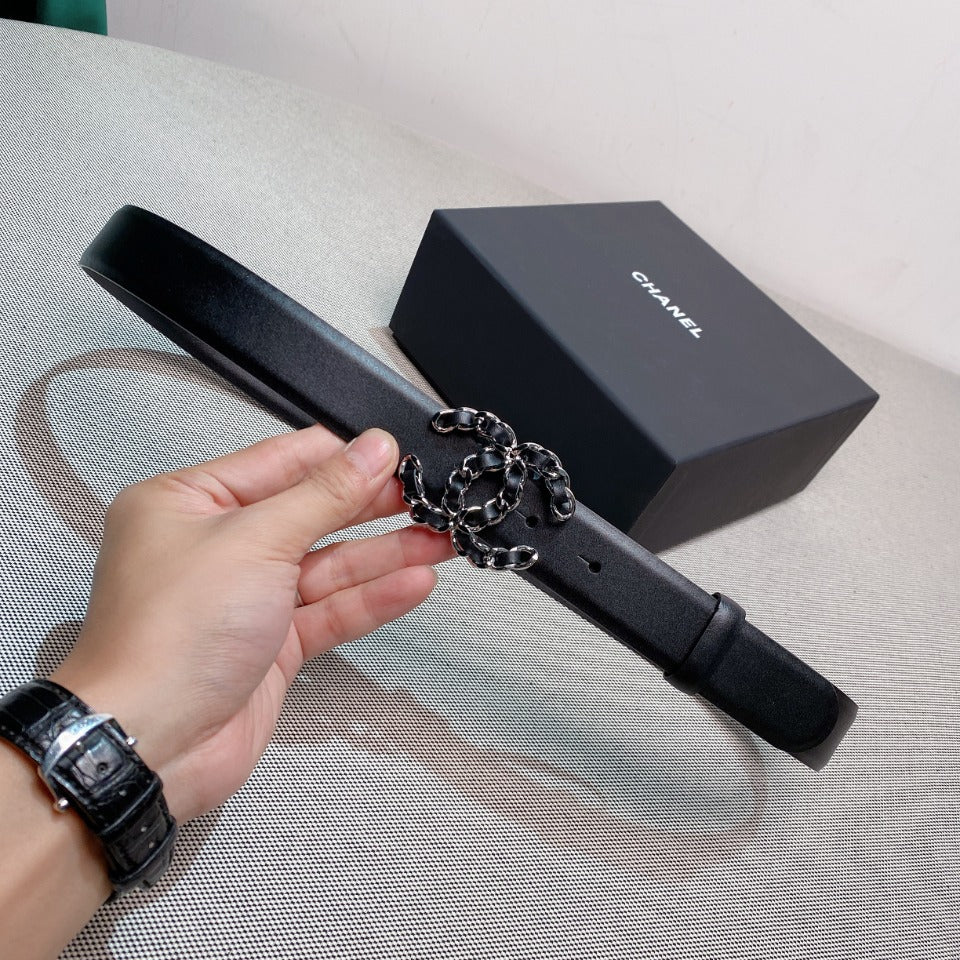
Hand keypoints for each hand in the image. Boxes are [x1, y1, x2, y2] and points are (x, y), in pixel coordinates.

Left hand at [50, 425, 453, 822]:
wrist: (151, 744)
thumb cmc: (168, 638)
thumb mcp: (256, 540)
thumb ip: (323, 495)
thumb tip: (370, 451)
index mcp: (190, 503)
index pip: (280, 462)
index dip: (342, 458)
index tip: (395, 454)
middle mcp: (217, 547)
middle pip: (310, 513)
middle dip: (372, 507)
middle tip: (428, 497)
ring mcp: (247, 598)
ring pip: (328, 565)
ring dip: (385, 553)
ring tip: (440, 539)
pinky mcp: (272, 645)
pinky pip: (331, 610)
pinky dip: (373, 597)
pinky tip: (414, 582)